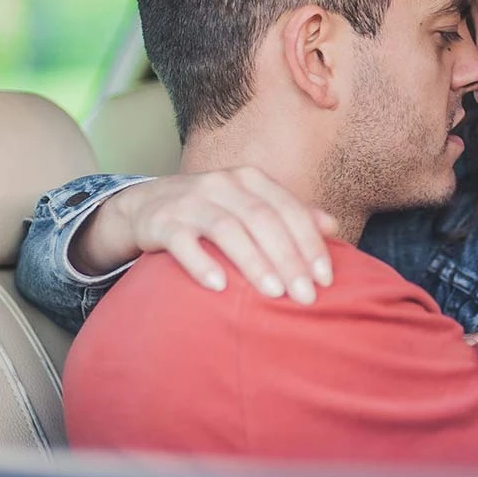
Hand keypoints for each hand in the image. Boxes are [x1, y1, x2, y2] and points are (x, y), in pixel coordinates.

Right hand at [74, 167, 337, 303]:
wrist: (145, 206)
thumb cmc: (211, 211)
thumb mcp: (250, 205)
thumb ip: (289, 215)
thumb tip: (332, 226)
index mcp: (250, 179)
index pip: (288, 209)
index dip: (310, 243)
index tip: (325, 279)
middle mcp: (223, 184)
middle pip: (262, 220)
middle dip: (288, 259)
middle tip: (305, 296)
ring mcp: (190, 201)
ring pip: (227, 229)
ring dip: (253, 262)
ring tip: (273, 293)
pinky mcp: (162, 222)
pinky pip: (183, 242)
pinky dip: (201, 263)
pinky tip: (219, 286)